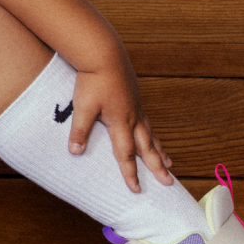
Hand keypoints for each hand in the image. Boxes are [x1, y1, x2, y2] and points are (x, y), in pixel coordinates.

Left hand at [69, 54, 173, 193]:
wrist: (103, 53)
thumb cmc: (92, 80)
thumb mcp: (83, 107)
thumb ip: (79, 131)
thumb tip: (75, 152)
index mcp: (121, 122)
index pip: (127, 154)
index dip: (131, 173)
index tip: (137, 190)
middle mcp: (133, 117)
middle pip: (147, 148)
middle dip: (157, 167)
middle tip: (169, 183)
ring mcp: (137, 107)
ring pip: (151, 135)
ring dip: (159, 151)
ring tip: (168, 164)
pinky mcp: (136, 98)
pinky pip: (148, 122)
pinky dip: (153, 134)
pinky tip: (152, 136)